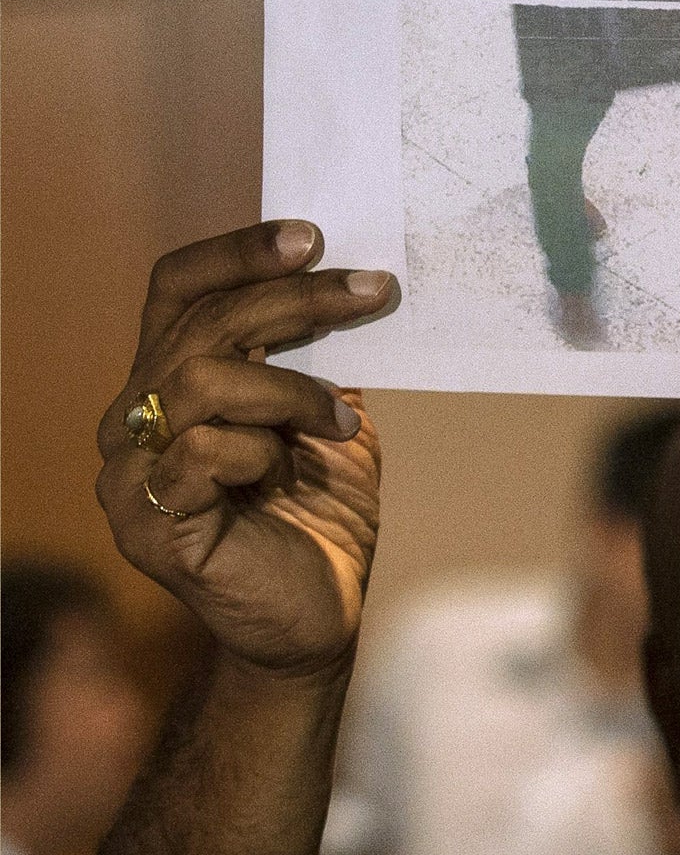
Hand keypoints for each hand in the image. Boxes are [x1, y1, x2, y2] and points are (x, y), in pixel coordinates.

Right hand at [95, 222, 397, 677]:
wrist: (318, 618)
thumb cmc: (318, 513)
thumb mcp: (324, 416)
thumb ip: (317, 356)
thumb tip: (355, 279)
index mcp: (168, 382)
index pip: (175, 289)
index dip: (235, 252)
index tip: (311, 236)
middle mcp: (132, 421)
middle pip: (202, 324)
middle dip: (297, 300)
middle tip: (374, 292)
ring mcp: (130, 475)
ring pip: (201, 379)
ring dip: (289, 388)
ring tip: (338, 422)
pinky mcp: (149, 526)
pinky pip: (201, 452)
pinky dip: (259, 449)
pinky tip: (287, 473)